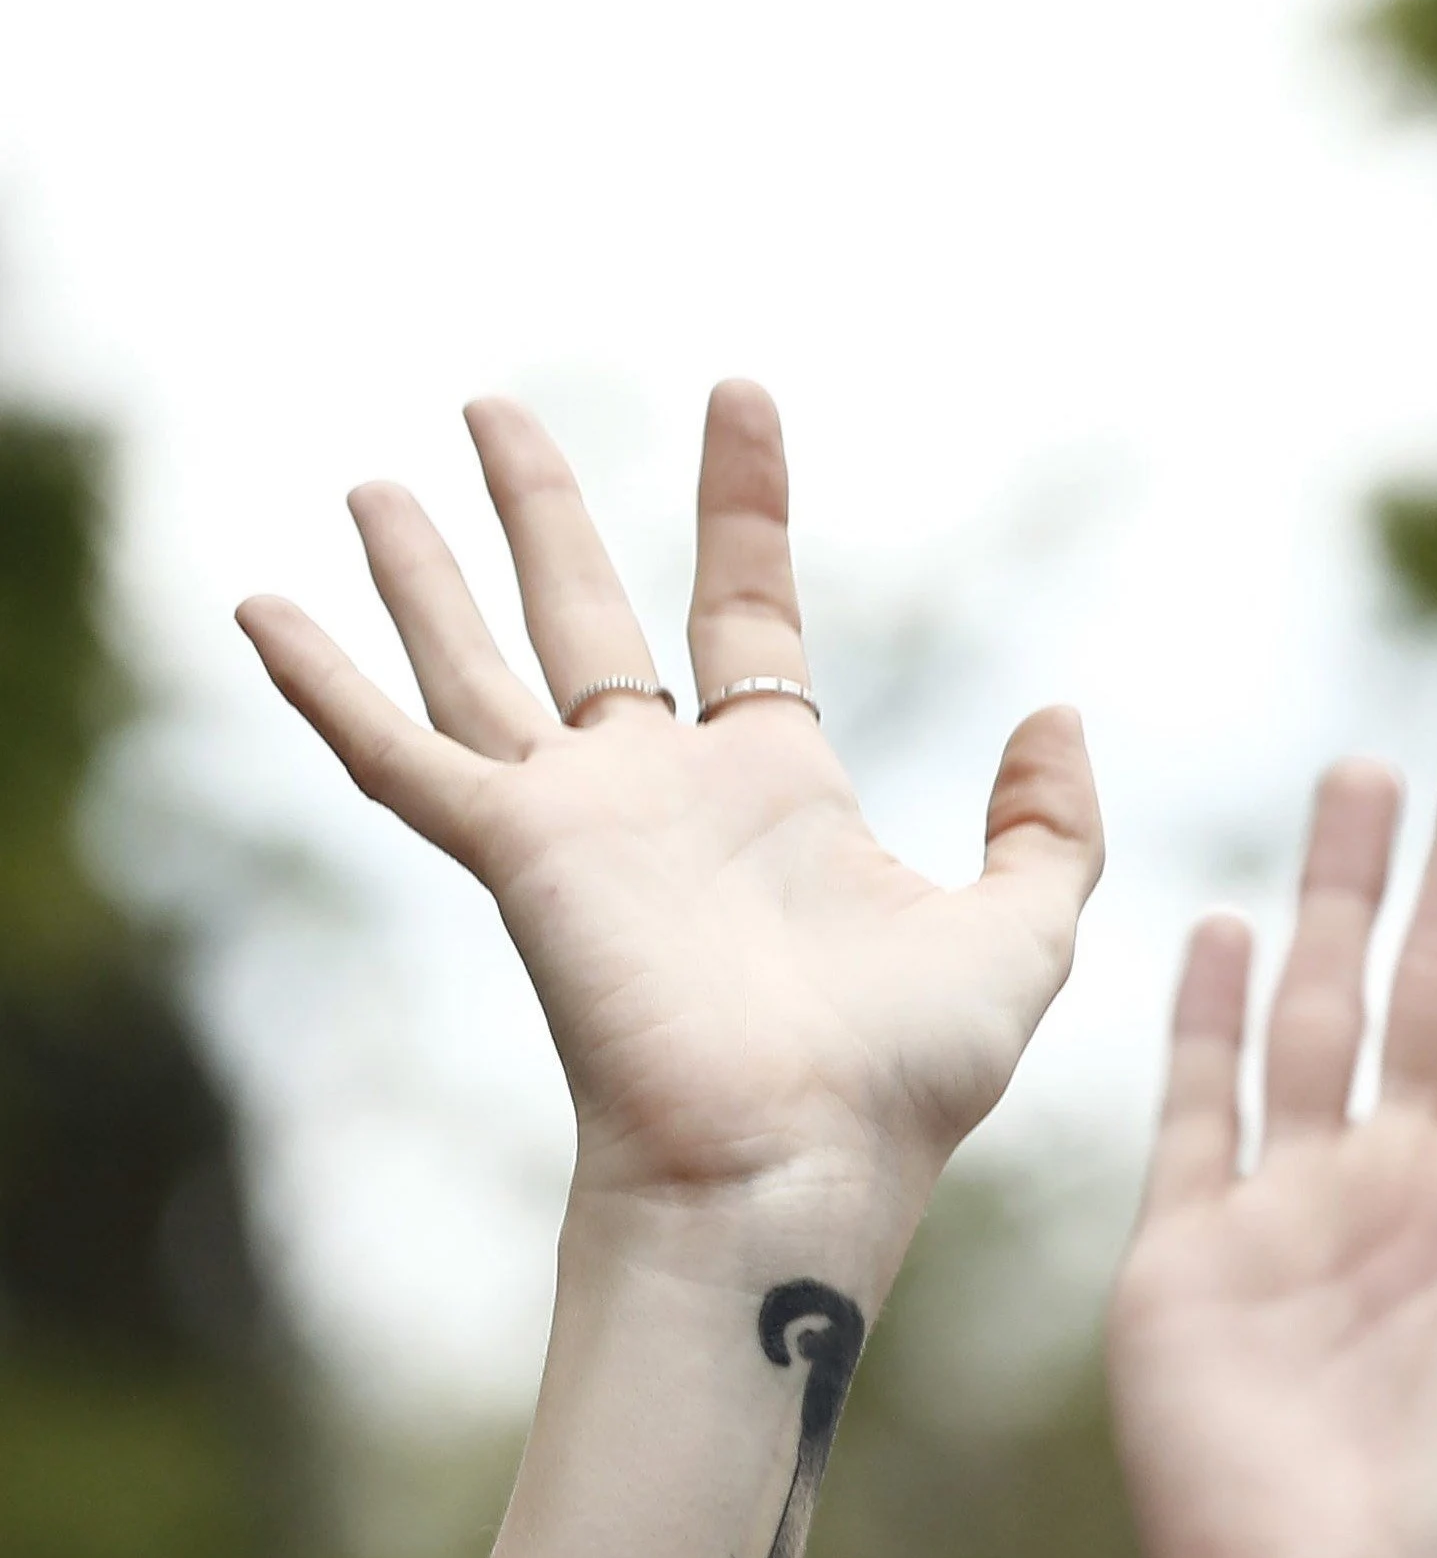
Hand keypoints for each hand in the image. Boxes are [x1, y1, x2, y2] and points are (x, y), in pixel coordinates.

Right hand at [236, 385, 1099, 1216]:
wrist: (798, 1160)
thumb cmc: (904, 1077)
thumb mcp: (1022, 932)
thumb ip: (1052, 825)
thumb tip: (1055, 710)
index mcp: (779, 790)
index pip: (746, 608)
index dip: (742, 505)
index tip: (739, 397)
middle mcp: (664, 790)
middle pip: (586, 613)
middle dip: (541, 509)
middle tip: (492, 405)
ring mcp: (580, 820)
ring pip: (480, 662)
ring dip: (425, 574)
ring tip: (378, 479)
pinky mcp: (516, 856)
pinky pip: (400, 754)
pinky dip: (327, 684)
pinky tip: (260, 609)